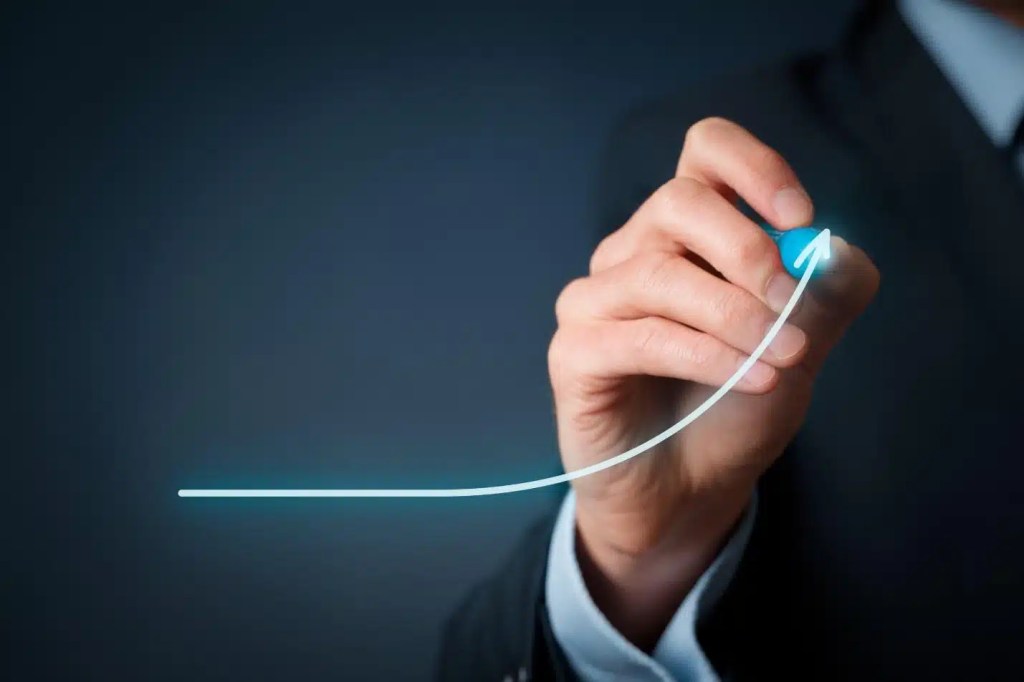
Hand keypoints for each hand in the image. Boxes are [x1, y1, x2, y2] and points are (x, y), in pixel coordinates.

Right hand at [547, 117, 879, 646]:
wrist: (689, 491)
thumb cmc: (735, 408)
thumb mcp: (802, 345)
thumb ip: (827, 292)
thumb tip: (832, 247)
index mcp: (686, 231)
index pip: (705, 150)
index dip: (754, 167)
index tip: (798, 219)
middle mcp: (633, 251)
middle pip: (679, 201)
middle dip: (748, 251)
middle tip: (790, 307)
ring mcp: (596, 300)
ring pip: (658, 273)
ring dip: (734, 315)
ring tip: (782, 358)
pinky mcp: (576, 353)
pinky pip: (639, 335)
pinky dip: (704, 354)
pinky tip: (749, 380)